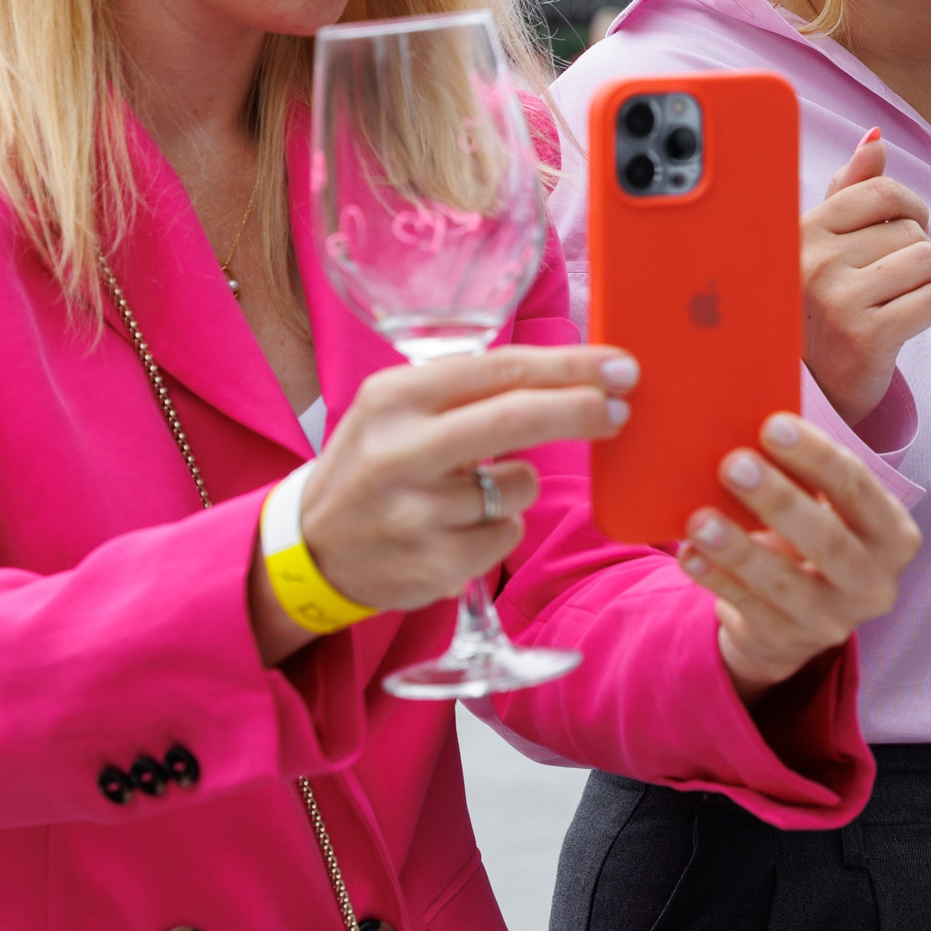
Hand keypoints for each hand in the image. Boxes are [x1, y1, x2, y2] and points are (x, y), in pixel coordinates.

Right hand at [252, 346, 633, 661]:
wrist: (309, 550)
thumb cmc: (374, 464)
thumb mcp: (397, 408)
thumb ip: (470, 388)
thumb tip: (574, 374)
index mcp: (395, 397)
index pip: (500, 369)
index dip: (571, 366)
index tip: (621, 365)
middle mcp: (400, 450)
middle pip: (517, 418)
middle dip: (582, 410)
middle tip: (621, 409)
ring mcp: (415, 513)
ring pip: (521, 484)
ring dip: (519, 484)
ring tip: (468, 490)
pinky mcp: (433, 565)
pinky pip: (508, 534)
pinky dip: (500, 527)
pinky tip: (457, 528)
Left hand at [680, 413, 922, 700]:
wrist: (798, 614)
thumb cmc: (810, 534)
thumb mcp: (823, 506)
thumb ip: (804, 472)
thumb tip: (749, 419)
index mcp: (893, 534)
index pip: (858, 489)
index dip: (817, 457)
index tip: (772, 425)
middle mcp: (876, 582)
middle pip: (829, 541)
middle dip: (780, 501)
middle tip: (734, 464)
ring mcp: (835, 621)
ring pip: (786, 585)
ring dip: (740, 549)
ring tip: (700, 518)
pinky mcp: (790, 644)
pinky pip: (750, 611)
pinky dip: (717, 581)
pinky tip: (690, 554)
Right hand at [803, 129, 930, 420]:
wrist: (813, 387)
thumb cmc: (822, 305)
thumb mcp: (824, 243)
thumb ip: (851, 189)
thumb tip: (875, 139)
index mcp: (804, 231)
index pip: (883, 191)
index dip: (909, 209)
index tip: (904, 230)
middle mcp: (815, 262)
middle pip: (912, 230)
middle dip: (915, 254)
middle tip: (890, 282)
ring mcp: (838, 301)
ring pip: (929, 261)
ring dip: (929, 281)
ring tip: (899, 299)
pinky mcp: (866, 338)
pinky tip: (909, 321)